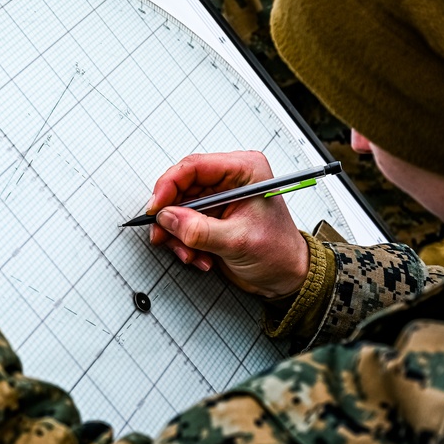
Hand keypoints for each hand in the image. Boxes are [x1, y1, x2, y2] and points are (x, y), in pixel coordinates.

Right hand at [148, 151, 308, 297]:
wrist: (286, 276)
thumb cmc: (279, 253)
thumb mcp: (237, 242)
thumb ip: (199, 230)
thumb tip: (168, 218)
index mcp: (244, 170)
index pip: (194, 166)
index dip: (169, 186)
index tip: (156, 208)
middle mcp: (230, 179)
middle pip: (182, 187)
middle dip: (172, 217)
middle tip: (164, 235)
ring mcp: (219, 198)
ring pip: (179, 208)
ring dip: (179, 235)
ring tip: (191, 254)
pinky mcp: (212, 216)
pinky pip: (184, 224)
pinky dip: (185, 242)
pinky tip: (199, 256)